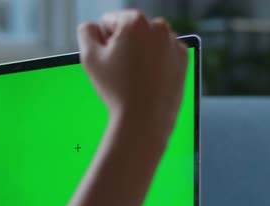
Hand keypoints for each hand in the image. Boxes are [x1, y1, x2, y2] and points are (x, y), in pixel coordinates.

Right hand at [77, 10, 187, 137]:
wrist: (145, 120)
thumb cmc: (118, 90)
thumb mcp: (89, 58)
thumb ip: (86, 32)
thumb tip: (93, 27)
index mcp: (134, 21)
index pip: (108, 22)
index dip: (103, 43)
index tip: (110, 62)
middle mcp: (158, 27)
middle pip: (130, 30)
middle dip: (123, 46)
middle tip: (122, 72)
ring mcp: (173, 43)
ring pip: (147, 42)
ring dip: (139, 54)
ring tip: (135, 79)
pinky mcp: (183, 59)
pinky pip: (162, 54)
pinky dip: (155, 64)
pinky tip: (148, 81)